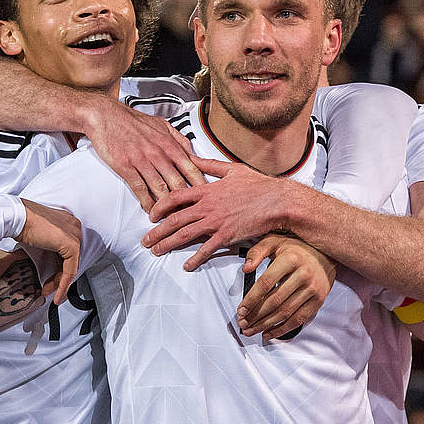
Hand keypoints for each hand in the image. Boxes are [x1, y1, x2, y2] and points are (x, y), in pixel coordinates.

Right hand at [17, 200, 81, 304]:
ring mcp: (75, 235)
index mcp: (67, 222)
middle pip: (69, 260)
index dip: (57, 268)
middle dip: (58, 277)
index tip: (48, 280)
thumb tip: (49, 263)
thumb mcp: (40, 238)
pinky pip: (70, 270)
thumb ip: (48, 247)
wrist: (17, 218)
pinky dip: (63, 284)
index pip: (66, 251)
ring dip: (59, 284)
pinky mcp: (72, 246)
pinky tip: (56, 294)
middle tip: (47, 289)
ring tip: (48, 293)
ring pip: (70, 267)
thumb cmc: (22, 223)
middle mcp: (74, 227)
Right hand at [83, 96, 205, 210]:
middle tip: (189, 214)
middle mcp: (159, 153)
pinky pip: (140, 189)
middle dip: (185, 201)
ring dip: (166, 206)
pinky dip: (146, 202)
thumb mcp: (162, 125)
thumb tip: (193, 153)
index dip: (200, 186)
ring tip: (170, 218)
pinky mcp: (126, 166)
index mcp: (170, 144)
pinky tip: (150, 210)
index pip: (192, 169)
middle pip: (178, 183)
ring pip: (160, 189)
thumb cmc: (134, 121)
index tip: (204, 198)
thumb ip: (179, 139)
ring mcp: (142, 160)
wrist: (106, 116)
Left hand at [143, 157, 298, 270]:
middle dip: (157, 231)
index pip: (175, 197)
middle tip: (145, 240)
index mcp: (207, 190)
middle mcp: (208, 206)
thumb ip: (210, 165)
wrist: (277, 200)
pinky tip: (187, 265)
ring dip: (168, 244)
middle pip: (175, 219)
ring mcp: (216, 222)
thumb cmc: (259, 184)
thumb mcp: (232, 169)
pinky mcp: (227, 236)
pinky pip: (207, 249)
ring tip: (156, 252)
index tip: (151, 215)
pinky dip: (196, 259)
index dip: (160, 207)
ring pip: (185, 234)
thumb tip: (193, 157)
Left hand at [238, 235, 335, 339]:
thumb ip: (257, 252)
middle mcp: (303, 274)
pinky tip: (269, 332)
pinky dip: (282, 329)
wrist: (325, 253)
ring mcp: (313, 289)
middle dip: (256, 315)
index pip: (266, 283)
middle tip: (243, 323)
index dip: (251, 299)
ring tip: (251, 330)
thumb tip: (245, 268)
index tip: (241, 309)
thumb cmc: (296, 249)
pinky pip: (299, 319)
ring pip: (285, 313)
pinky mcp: (319, 300)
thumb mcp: (274, 242)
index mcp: (290, 259)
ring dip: (265, 325)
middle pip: (275, 301)